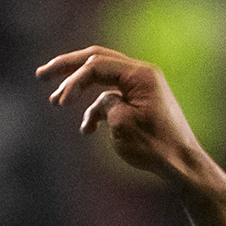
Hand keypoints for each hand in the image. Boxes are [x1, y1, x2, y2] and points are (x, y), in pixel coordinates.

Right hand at [37, 46, 209, 186]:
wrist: (183, 165)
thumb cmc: (156, 147)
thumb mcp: (121, 125)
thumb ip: (104, 104)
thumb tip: (100, 102)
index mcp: (140, 74)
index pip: (96, 66)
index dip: (73, 82)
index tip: (60, 102)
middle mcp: (142, 73)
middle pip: (96, 60)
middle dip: (68, 68)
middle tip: (42, 75)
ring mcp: (143, 85)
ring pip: (102, 78)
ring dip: (79, 90)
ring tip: (56, 102)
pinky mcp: (142, 100)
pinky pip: (113, 97)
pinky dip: (97, 109)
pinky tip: (88, 129)